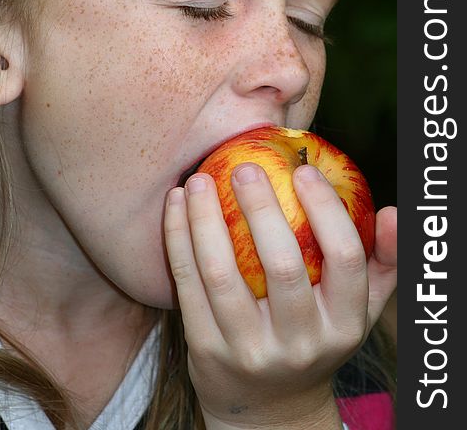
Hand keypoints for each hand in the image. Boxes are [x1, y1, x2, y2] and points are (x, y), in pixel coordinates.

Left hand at [164, 163, 396, 429]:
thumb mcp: (358, 310)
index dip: (326, 208)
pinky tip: (176, 204)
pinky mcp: (206, 350)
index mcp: (343, 325)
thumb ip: (383, 262)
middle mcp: (300, 343)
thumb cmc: (317, 338)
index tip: (303, 170)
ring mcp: (250, 350)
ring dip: (205, 218)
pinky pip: (188, 284)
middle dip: (261, 207)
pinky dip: (178, 238)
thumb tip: (395, 211)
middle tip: (245, 166)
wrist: (269, 407)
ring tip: (199, 179)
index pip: (346, 259)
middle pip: (282, 265)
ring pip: (222, 273)